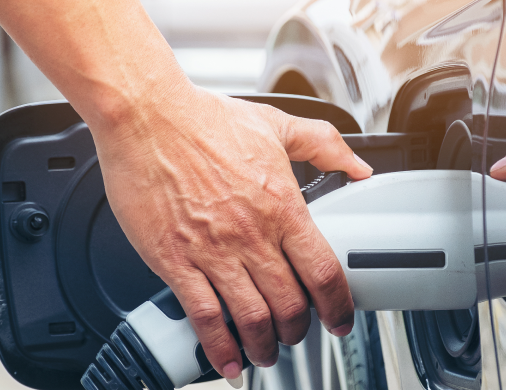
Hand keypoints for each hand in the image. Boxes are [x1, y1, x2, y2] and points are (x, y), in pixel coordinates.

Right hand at [90, 88, 371, 378]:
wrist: (147, 115)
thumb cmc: (203, 119)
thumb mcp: (277, 124)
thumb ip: (325, 145)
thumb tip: (358, 166)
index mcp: (282, 206)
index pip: (324, 271)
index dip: (338, 306)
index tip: (339, 320)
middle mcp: (252, 234)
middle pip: (290, 304)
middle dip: (298, 332)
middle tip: (295, 337)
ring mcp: (213, 251)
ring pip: (252, 318)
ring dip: (263, 346)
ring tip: (264, 353)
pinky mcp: (174, 260)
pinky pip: (204, 316)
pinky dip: (219, 347)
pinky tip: (226, 360)